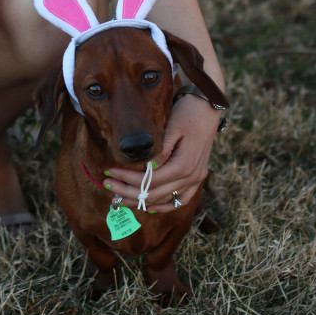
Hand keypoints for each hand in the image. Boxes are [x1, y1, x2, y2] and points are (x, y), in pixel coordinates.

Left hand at [103, 95, 219, 212]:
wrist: (207, 108)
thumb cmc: (187, 114)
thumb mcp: (172, 128)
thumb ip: (160, 151)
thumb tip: (147, 168)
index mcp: (184, 165)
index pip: (150, 180)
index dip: (128, 179)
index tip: (110, 173)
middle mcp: (192, 177)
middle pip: (155, 194)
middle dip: (128, 192)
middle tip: (108, 186)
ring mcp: (196, 180)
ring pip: (165, 200)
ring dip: (141, 201)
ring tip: (120, 198)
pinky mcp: (197, 178)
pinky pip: (180, 200)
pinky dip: (164, 206)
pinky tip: (148, 206)